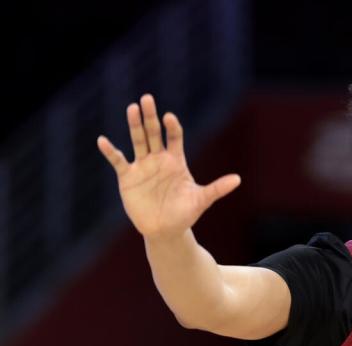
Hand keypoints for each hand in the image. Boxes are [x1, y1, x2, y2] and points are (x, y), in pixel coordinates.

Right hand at [97, 94, 240, 241]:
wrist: (166, 230)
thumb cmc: (185, 213)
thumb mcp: (201, 200)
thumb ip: (217, 189)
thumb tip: (238, 180)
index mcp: (176, 161)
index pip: (175, 138)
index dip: (172, 127)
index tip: (170, 117)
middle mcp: (158, 159)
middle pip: (154, 133)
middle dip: (151, 117)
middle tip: (147, 98)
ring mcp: (142, 166)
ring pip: (137, 141)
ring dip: (134, 125)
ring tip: (131, 108)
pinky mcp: (128, 177)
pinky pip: (118, 161)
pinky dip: (110, 152)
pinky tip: (103, 140)